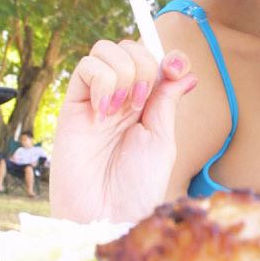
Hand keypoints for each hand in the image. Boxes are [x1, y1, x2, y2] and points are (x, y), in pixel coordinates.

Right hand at [50, 40, 196, 222]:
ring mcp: (97, 99)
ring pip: (107, 50)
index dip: (169, 57)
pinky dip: (102, 81)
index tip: (177, 69)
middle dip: (145, 66)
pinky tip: (104, 112)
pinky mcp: (74, 105)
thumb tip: (186, 71)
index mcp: (148, 105)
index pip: (156, 61)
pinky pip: (86, 67)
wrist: (108, 212)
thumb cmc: (137, 185)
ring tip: (123, 109)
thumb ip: (166, 101)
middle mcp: (122, 97)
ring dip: (124, 73)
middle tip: (141, 103)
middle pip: (131, 48)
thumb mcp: (162, 139)